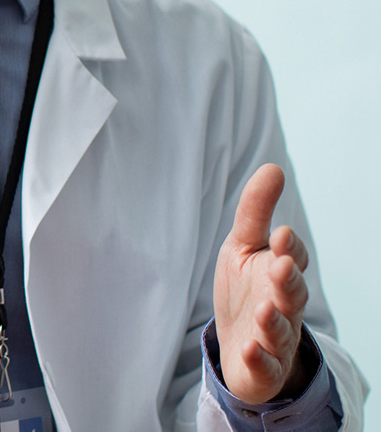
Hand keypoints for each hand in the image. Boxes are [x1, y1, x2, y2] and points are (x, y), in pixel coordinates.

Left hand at [213, 164, 310, 403]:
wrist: (241, 344)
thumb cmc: (245, 289)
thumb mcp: (244, 247)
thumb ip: (255, 212)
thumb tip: (273, 167)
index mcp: (280, 272)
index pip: (290, 257)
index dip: (286, 247)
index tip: (278, 233)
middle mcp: (284, 305)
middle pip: (292, 293)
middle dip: (287, 280)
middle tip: (279, 265)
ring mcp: (276, 338)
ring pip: (281, 330)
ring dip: (274, 320)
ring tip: (264, 309)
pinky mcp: (263, 367)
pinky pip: (265, 366)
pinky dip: (259, 358)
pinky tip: (249, 349)